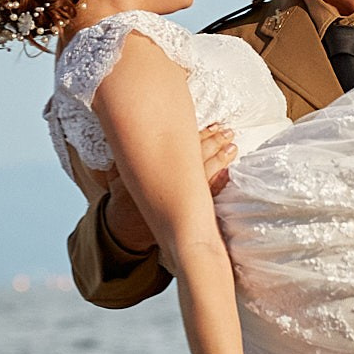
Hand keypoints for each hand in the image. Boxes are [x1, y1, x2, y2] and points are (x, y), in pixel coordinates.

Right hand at [100, 125, 237, 252]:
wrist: (128, 228)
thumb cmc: (125, 197)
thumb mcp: (121, 174)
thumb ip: (127, 152)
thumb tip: (131, 126)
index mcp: (155, 168)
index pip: (182, 146)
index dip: (200, 135)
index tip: (215, 126)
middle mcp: (169, 181)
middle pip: (197, 157)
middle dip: (215, 143)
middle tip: (228, 132)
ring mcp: (181, 196)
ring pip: (206, 173)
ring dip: (221, 159)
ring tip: (233, 146)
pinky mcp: (188, 209)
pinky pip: (209, 193)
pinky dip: (220, 181)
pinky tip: (229, 172)